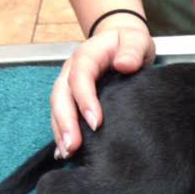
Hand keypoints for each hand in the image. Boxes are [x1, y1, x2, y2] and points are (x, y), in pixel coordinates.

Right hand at [50, 14, 155, 158]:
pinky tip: (66, 152)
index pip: (80, 77)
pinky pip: (63, 113)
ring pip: (58, 107)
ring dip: (60, 130)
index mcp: (87, 55)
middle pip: (61, 95)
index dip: (85, 99)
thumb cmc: (130, 42)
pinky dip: (62, 132)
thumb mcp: (136, 40)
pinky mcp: (73, 96)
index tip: (96, 122)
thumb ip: (133, 50)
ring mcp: (70, 83)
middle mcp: (72, 70)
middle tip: (73, 146)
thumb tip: (124, 64)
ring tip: (67, 153)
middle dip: (65, 121)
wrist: (121, 40)